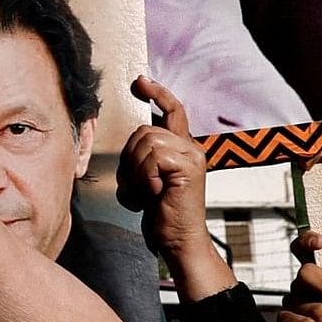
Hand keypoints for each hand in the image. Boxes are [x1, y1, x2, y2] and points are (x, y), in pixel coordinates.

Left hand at [117, 77, 237, 304]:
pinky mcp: (189, 168)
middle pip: (144, 131)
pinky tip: (152, 196)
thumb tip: (131, 144)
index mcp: (183, 148)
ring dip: (134, 172)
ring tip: (145, 194)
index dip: (158, 93)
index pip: (173, 110)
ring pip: (146, 142)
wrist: (178, 240)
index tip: (141, 80)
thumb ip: (145, 159)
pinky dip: (143, 178)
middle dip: (129, 159)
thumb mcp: (148, 181)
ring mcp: (192, 156)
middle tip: (137, 186)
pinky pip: (152, 158)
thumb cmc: (161, 214)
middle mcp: (191, 148)